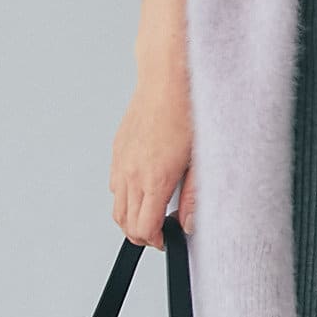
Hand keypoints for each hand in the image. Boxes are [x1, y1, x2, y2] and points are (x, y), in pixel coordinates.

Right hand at [109, 75, 195, 248]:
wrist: (168, 75)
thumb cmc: (189, 108)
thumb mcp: (202, 157)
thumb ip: (194, 196)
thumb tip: (188, 224)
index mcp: (154, 178)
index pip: (143, 229)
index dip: (156, 241)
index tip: (168, 239)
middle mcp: (132, 172)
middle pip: (125, 223)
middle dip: (142, 234)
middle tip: (162, 230)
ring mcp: (121, 160)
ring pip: (116, 206)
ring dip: (131, 216)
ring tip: (153, 211)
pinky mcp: (117, 148)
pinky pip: (114, 183)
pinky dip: (125, 194)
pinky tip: (145, 186)